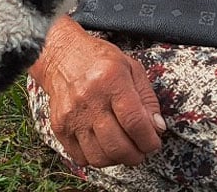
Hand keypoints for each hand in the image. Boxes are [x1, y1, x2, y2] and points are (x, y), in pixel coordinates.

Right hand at [31, 20, 164, 166]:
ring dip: (117, 159)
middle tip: (141, 149)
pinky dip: (96, 158)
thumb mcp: (132, 68)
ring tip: (123, 148)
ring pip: (99, 157)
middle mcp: (89, 99)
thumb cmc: (99, 60)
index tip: (154, 142)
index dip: (149, 140)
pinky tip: (103, 145)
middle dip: (136, 155)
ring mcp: (71, 115)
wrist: (61, 56)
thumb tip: (157, 128)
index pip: (134, 122)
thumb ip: (148, 99)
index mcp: (110, 80)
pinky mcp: (59, 127)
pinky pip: (81, 158)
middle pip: (117, 146)